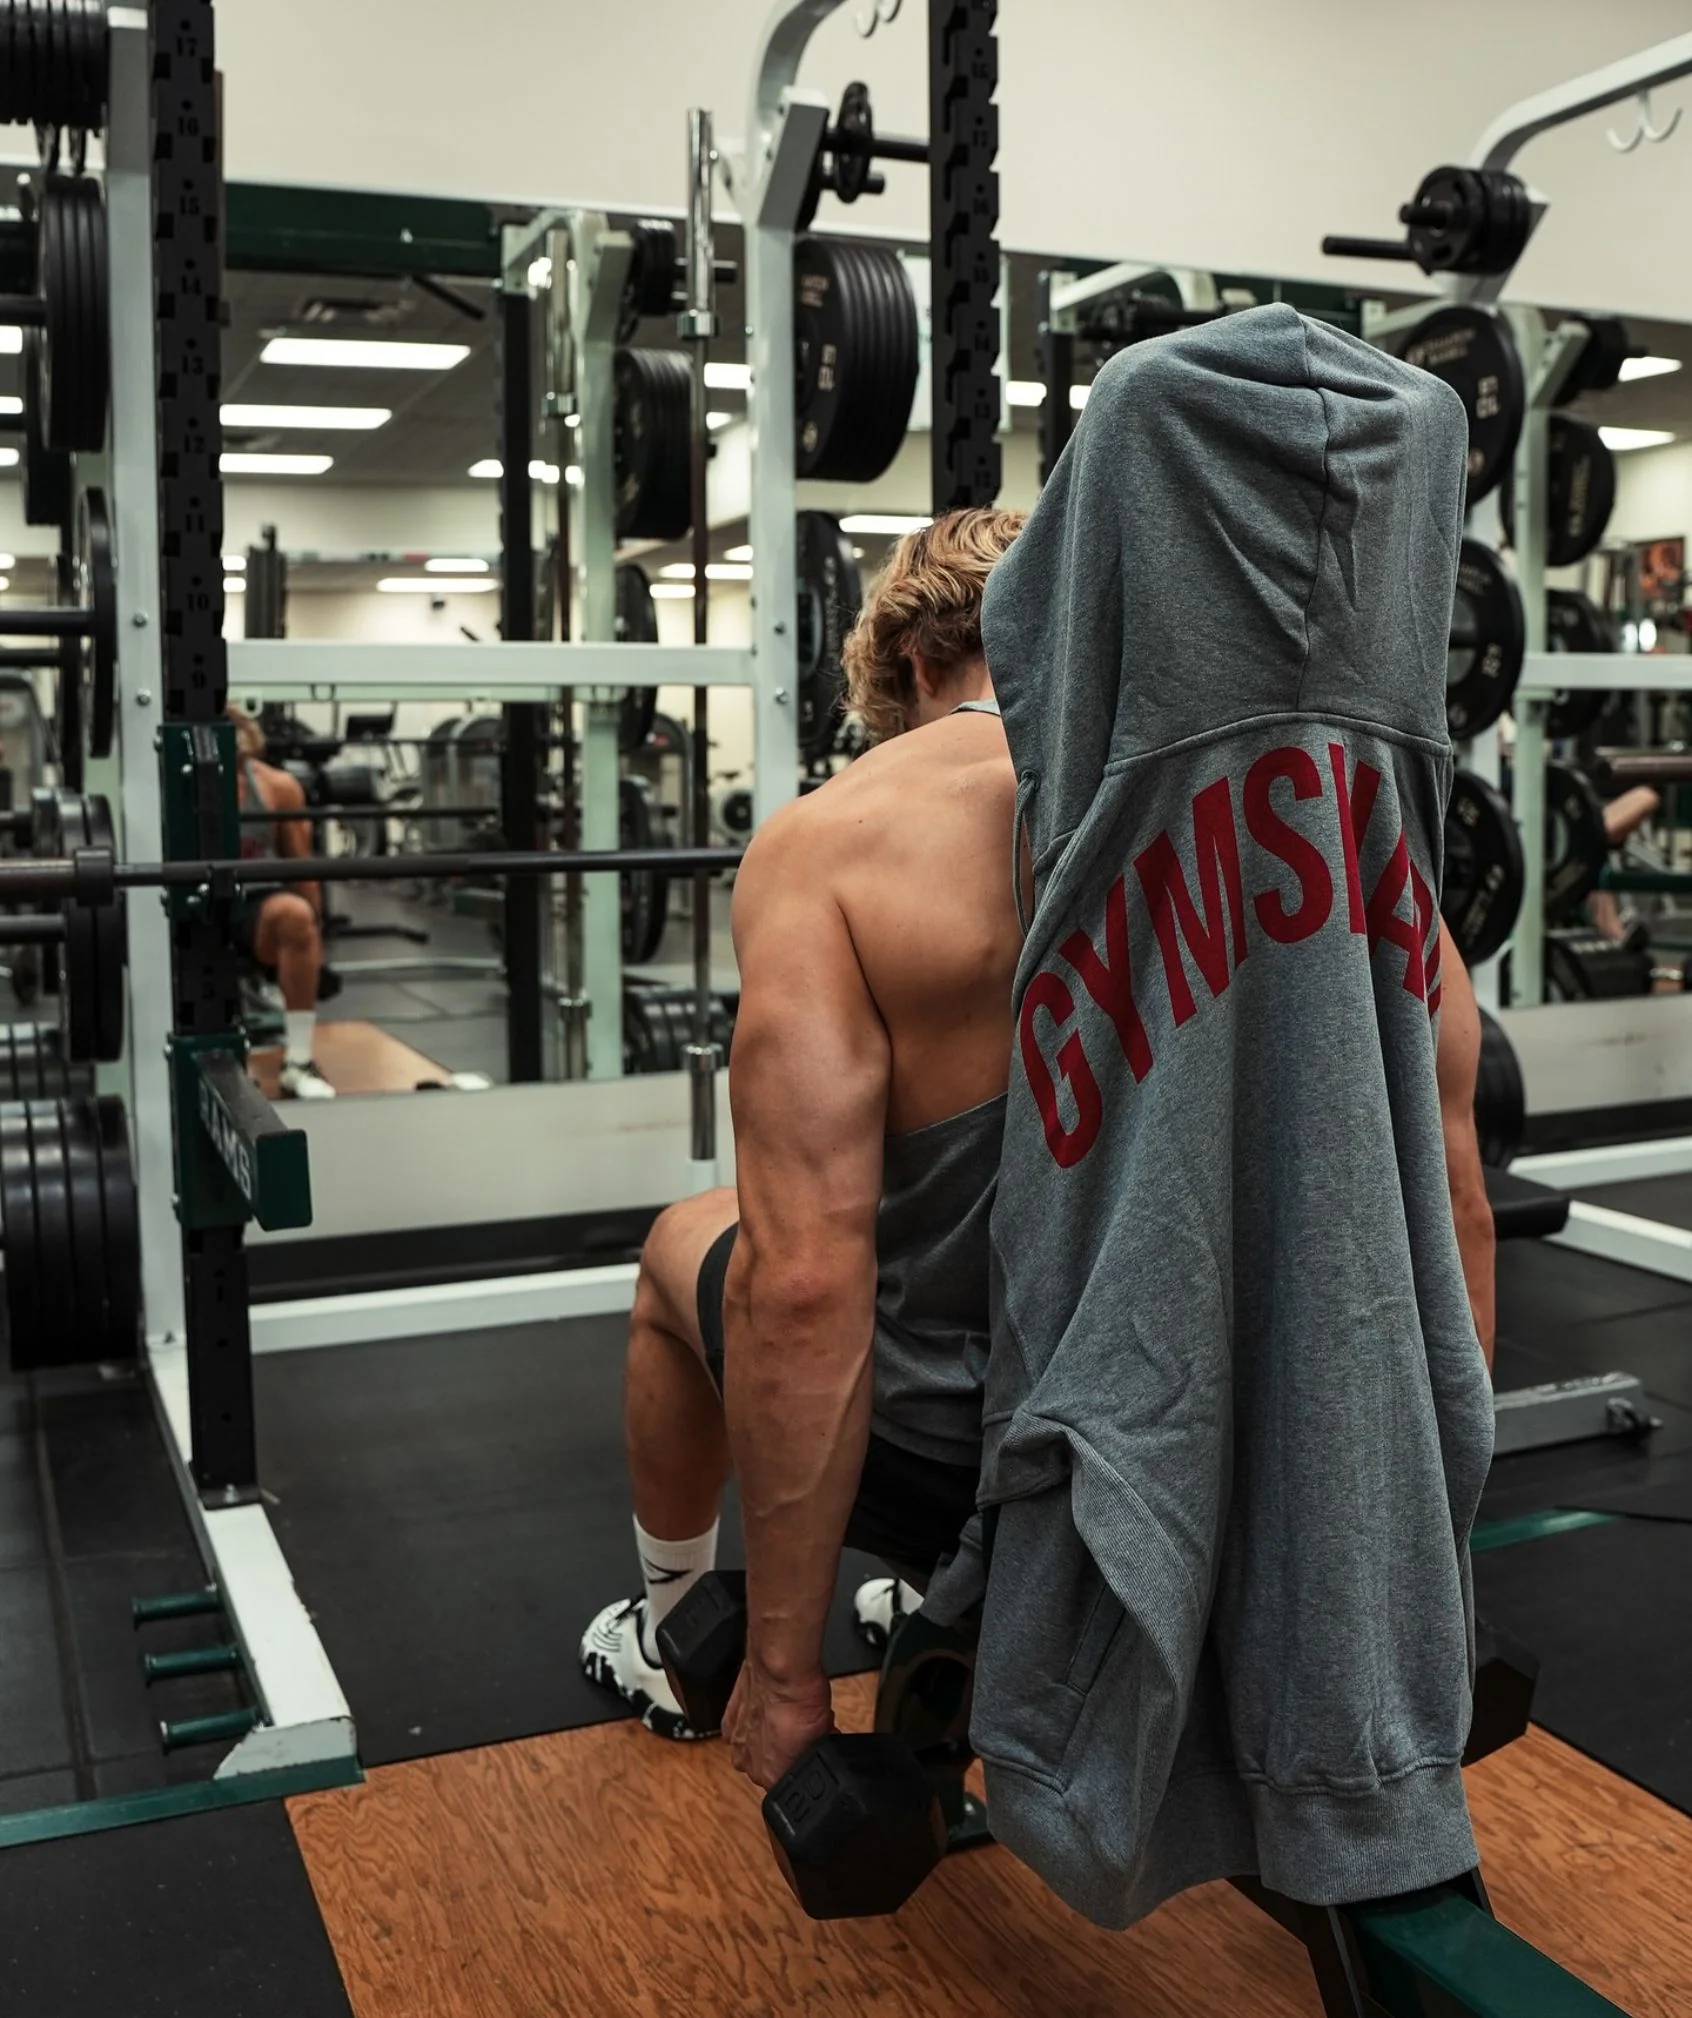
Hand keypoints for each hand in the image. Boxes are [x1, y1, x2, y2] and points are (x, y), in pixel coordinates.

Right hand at [722, 1661, 833, 1790]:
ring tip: (781, 1717)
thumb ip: (818, 1747)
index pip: (791, 1781)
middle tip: (800, 1731)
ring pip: (753, 1750)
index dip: (803, 1764)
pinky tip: (762, 1710)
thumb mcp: (823, 1731)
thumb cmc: (803, 1700)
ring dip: (765, 1738)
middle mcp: (750, 1766)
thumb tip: (824, 1744)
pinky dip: (749, 1723)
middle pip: (771, 1767)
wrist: (781, 1670)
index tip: (812, 1749)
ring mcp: (737, 1744)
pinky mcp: (728, 1721)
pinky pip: (739, 1731)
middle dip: (786, 1752)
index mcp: (773, 1777)